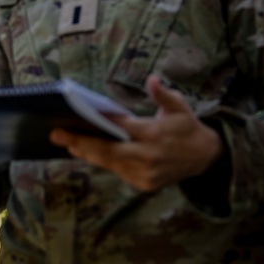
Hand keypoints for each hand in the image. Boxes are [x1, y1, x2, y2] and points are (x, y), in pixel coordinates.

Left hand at [49, 75, 223, 191]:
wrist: (205, 157)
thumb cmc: (187, 126)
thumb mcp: (179, 106)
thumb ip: (163, 93)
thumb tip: (152, 79)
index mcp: (156, 134)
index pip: (123, 127)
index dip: (102, 121)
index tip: (82, 115)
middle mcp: (149, 157)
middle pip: (109, 151)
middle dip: (81, 142)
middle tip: (57, 134)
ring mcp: (146, 174)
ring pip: (110, 163)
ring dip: (88, 153)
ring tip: (68, 142)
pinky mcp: (145, 184)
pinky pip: (118, 171)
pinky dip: (103, 162)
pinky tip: (87, 152)